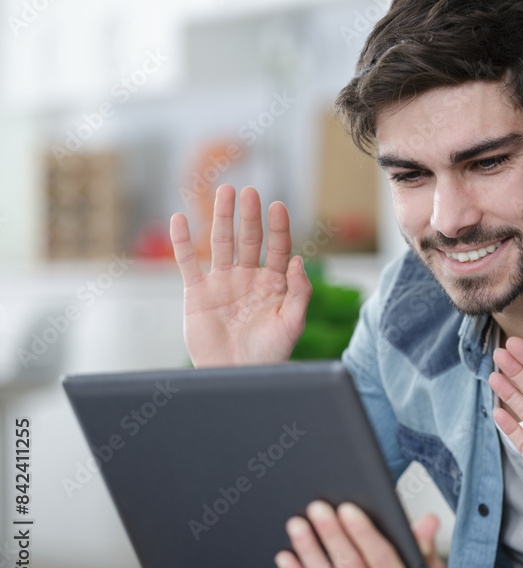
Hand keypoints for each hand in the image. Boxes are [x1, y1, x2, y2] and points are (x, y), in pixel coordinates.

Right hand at [170, 185, 311, 366]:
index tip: (278, 206)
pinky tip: (179, 219)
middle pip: (249, 240)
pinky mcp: (197, 293)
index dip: (278, 227)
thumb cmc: (268, 354)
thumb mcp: (291, 323)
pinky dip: (181, 242)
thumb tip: (299, 259)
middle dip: (250, 216)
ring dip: (221, 218)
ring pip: (220, 243)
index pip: (277, 248)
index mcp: (273, 284)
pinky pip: (187, 263)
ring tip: (224, 192)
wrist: (236, 376)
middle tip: (249, 191)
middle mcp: (247, 278)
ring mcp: (222, 283)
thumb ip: (298, 292)